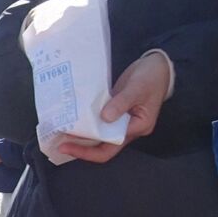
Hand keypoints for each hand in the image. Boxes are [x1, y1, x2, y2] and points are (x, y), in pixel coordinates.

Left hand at [55, 50, 171, 163]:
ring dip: (82, 136)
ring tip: (62, 133)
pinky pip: (99, 122)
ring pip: (99, 135)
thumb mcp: (137, 88)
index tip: (68, 146)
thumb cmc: (152, 77)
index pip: (110, 147)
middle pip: (102, 146)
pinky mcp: (115, 112)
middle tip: (60, 143)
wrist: (157, 66)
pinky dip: (86, 123)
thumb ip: (121, 103)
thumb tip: (105, 118)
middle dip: (81, 147)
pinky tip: (73, 119)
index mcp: (137, 127)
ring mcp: (121, 121)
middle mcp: (128, 129)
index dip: (88, 150)